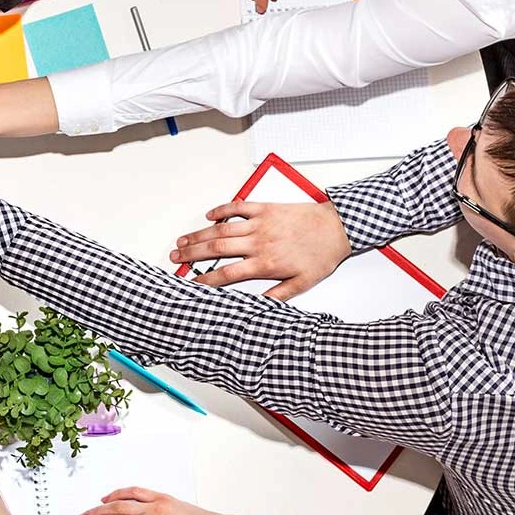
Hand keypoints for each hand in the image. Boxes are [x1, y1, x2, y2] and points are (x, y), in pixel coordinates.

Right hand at [168, 199, 350, 299]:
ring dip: (199, 235)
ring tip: (183, 240)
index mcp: (266, 264)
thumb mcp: (302, 283)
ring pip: (221, 229)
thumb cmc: (322, 254)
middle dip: (192, 254)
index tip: (192, 283)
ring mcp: (260, 223)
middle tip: (176, 258)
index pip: (227, 274)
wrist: (338, 228)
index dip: (206, 279)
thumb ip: (277, 296)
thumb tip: (257, 307)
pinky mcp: (265, 208)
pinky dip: (221, 211)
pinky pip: (237, 207)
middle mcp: (258, 243)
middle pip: (216, 249)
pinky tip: (209, 216)